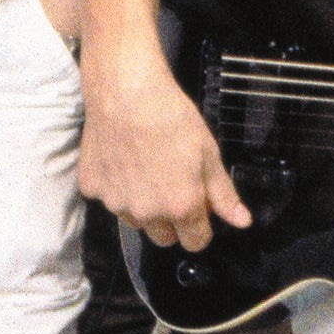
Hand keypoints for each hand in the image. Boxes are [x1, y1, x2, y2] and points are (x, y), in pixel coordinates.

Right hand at [79, 47, 247, 248]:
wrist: (125, 91)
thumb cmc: (168, 116)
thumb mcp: (208, 154)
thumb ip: (223, 194)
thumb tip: (241, 221)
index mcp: (180, 207)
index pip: (195, 242)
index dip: (201, 228)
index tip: (199, 211)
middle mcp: (147, 212)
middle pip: (163, 238)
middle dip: (172, 221)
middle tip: (172, 186)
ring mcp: (116, 202)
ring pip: (135, 220)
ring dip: (142, 206)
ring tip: (146, 168)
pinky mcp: (92, 188)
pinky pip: (108, 198)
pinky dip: (116, 186)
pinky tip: (123, 159)